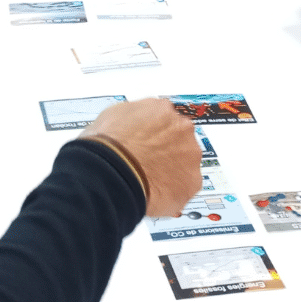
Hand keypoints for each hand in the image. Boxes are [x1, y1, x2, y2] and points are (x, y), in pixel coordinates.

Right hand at [82, 98, 201, 217]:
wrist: (113, 173)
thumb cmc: (108, 146)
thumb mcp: (113, 116)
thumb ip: (133, 118)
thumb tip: (130, 125)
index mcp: (162, 109)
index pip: (165, 119)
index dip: (155, 133)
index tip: (148, 142)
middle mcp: (181, 127)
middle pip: (180, 139)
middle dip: (167, 151)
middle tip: (149, 162)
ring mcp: (190, 154)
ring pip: (186, 163)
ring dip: (173, 170)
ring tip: (150, 180)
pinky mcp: (192, 181)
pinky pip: (186, 187)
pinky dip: (174, 191)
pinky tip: (156, 193)